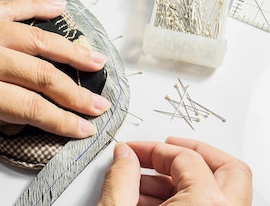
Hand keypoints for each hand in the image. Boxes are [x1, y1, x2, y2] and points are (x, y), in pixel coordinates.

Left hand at [0, 0, 110, 135]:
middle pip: (41, 75)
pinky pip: (11, 7)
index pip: (29, 107)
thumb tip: (4, 118)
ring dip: (70, 51)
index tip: (83, 127)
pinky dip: (38, 7)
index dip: (61, 120)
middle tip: (101, 102)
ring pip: (36, 39)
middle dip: (76, 92)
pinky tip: (59, 10)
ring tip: (96, 61)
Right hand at [98, 136, 252, 205]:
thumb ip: (120, 179)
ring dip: (186, 181)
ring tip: (145, 184)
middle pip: (228, 170)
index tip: (132, 151)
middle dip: (191, 154)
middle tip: (163, 150)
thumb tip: (124, 156)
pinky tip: (154, 204)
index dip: (152, 149)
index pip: (185, 159)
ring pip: (224, 192)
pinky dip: (189, 200)